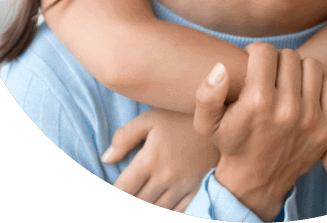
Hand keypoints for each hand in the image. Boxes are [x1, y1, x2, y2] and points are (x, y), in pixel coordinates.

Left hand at [101, 107, 218, 211]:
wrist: (220, 117)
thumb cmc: (180, 115)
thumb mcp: (151, 118)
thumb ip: (125, 137)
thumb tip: (106, 158)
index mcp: (150, 158)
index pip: (122, 189)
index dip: (116, 191)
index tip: (118, 188)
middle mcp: (165, 177)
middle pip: (138, 202)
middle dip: (131, 198)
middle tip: (132, 190)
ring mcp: (183, 186)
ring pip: (156, 210)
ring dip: (147, 204)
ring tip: (144, 196)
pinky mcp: (197, 190)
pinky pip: (178, 213)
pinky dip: (168, 211)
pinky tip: (162, 203)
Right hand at [194, 43, 326, 220]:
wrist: (259, 179)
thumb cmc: (231, 143)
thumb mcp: (207, 123)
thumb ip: (206, 94)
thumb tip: (221, 67)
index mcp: (258, 103)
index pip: (265, 51)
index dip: (256, 51)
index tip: (253, 62)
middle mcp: (287, 109)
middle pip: (289, 56)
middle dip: (276, 59)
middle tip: (270, 72)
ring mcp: (311, 118)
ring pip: (311, 65)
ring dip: (298, 67)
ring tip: (287, 77)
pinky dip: (318, 80)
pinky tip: (304, 86)